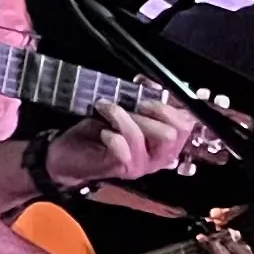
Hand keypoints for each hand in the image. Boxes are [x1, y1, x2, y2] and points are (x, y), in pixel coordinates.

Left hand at [44, 97, 204, 189]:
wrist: (67, 153)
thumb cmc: (96, 130)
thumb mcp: (122, 110)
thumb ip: (141, 100)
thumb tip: (151, 83)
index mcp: (166, 139)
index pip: (187, 123)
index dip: (169, 104)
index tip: (147, 91)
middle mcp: (161, 154)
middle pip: (175, 132)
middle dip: (152, 112)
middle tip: (133, 104)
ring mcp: (144, 164)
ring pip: (151, 138)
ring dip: (126, 118)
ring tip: (107, 109)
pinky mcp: (125, 169)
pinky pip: (127, 150)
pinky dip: (113, 135)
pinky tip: (103, 132)